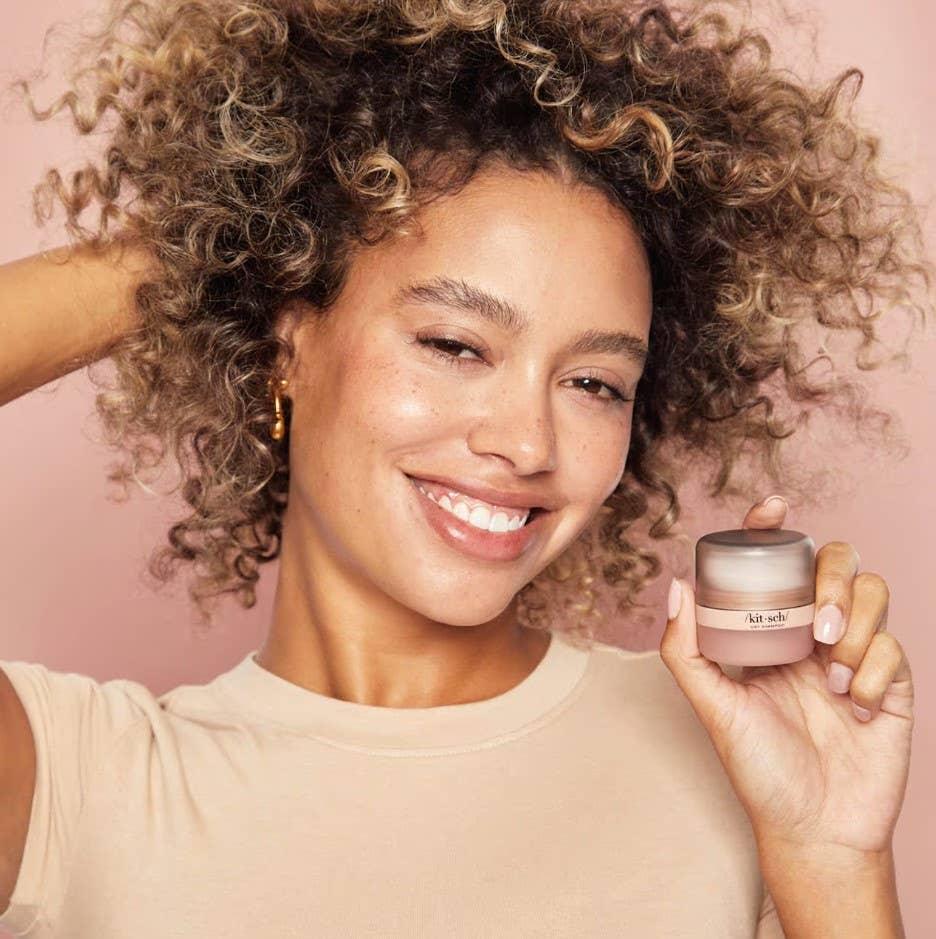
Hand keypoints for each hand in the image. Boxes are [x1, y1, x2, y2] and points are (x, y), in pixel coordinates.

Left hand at [659, 496, 914, 858]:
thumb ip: (686, 650)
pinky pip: (895, 646)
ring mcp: (854, 653)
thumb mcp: (712, 707)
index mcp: (769, 630)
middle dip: (829, 578)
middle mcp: (812, 633)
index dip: (774, 526)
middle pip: (834, 560)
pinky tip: (851, 706)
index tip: (773, 507)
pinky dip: (873, 669)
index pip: (775, 562)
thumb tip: (676, 584)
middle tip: (816, 625)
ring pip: (872, 589)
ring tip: (831, 671)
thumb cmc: (759, 770)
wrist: (814, 830)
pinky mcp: (892, 682)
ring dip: (855, 623)